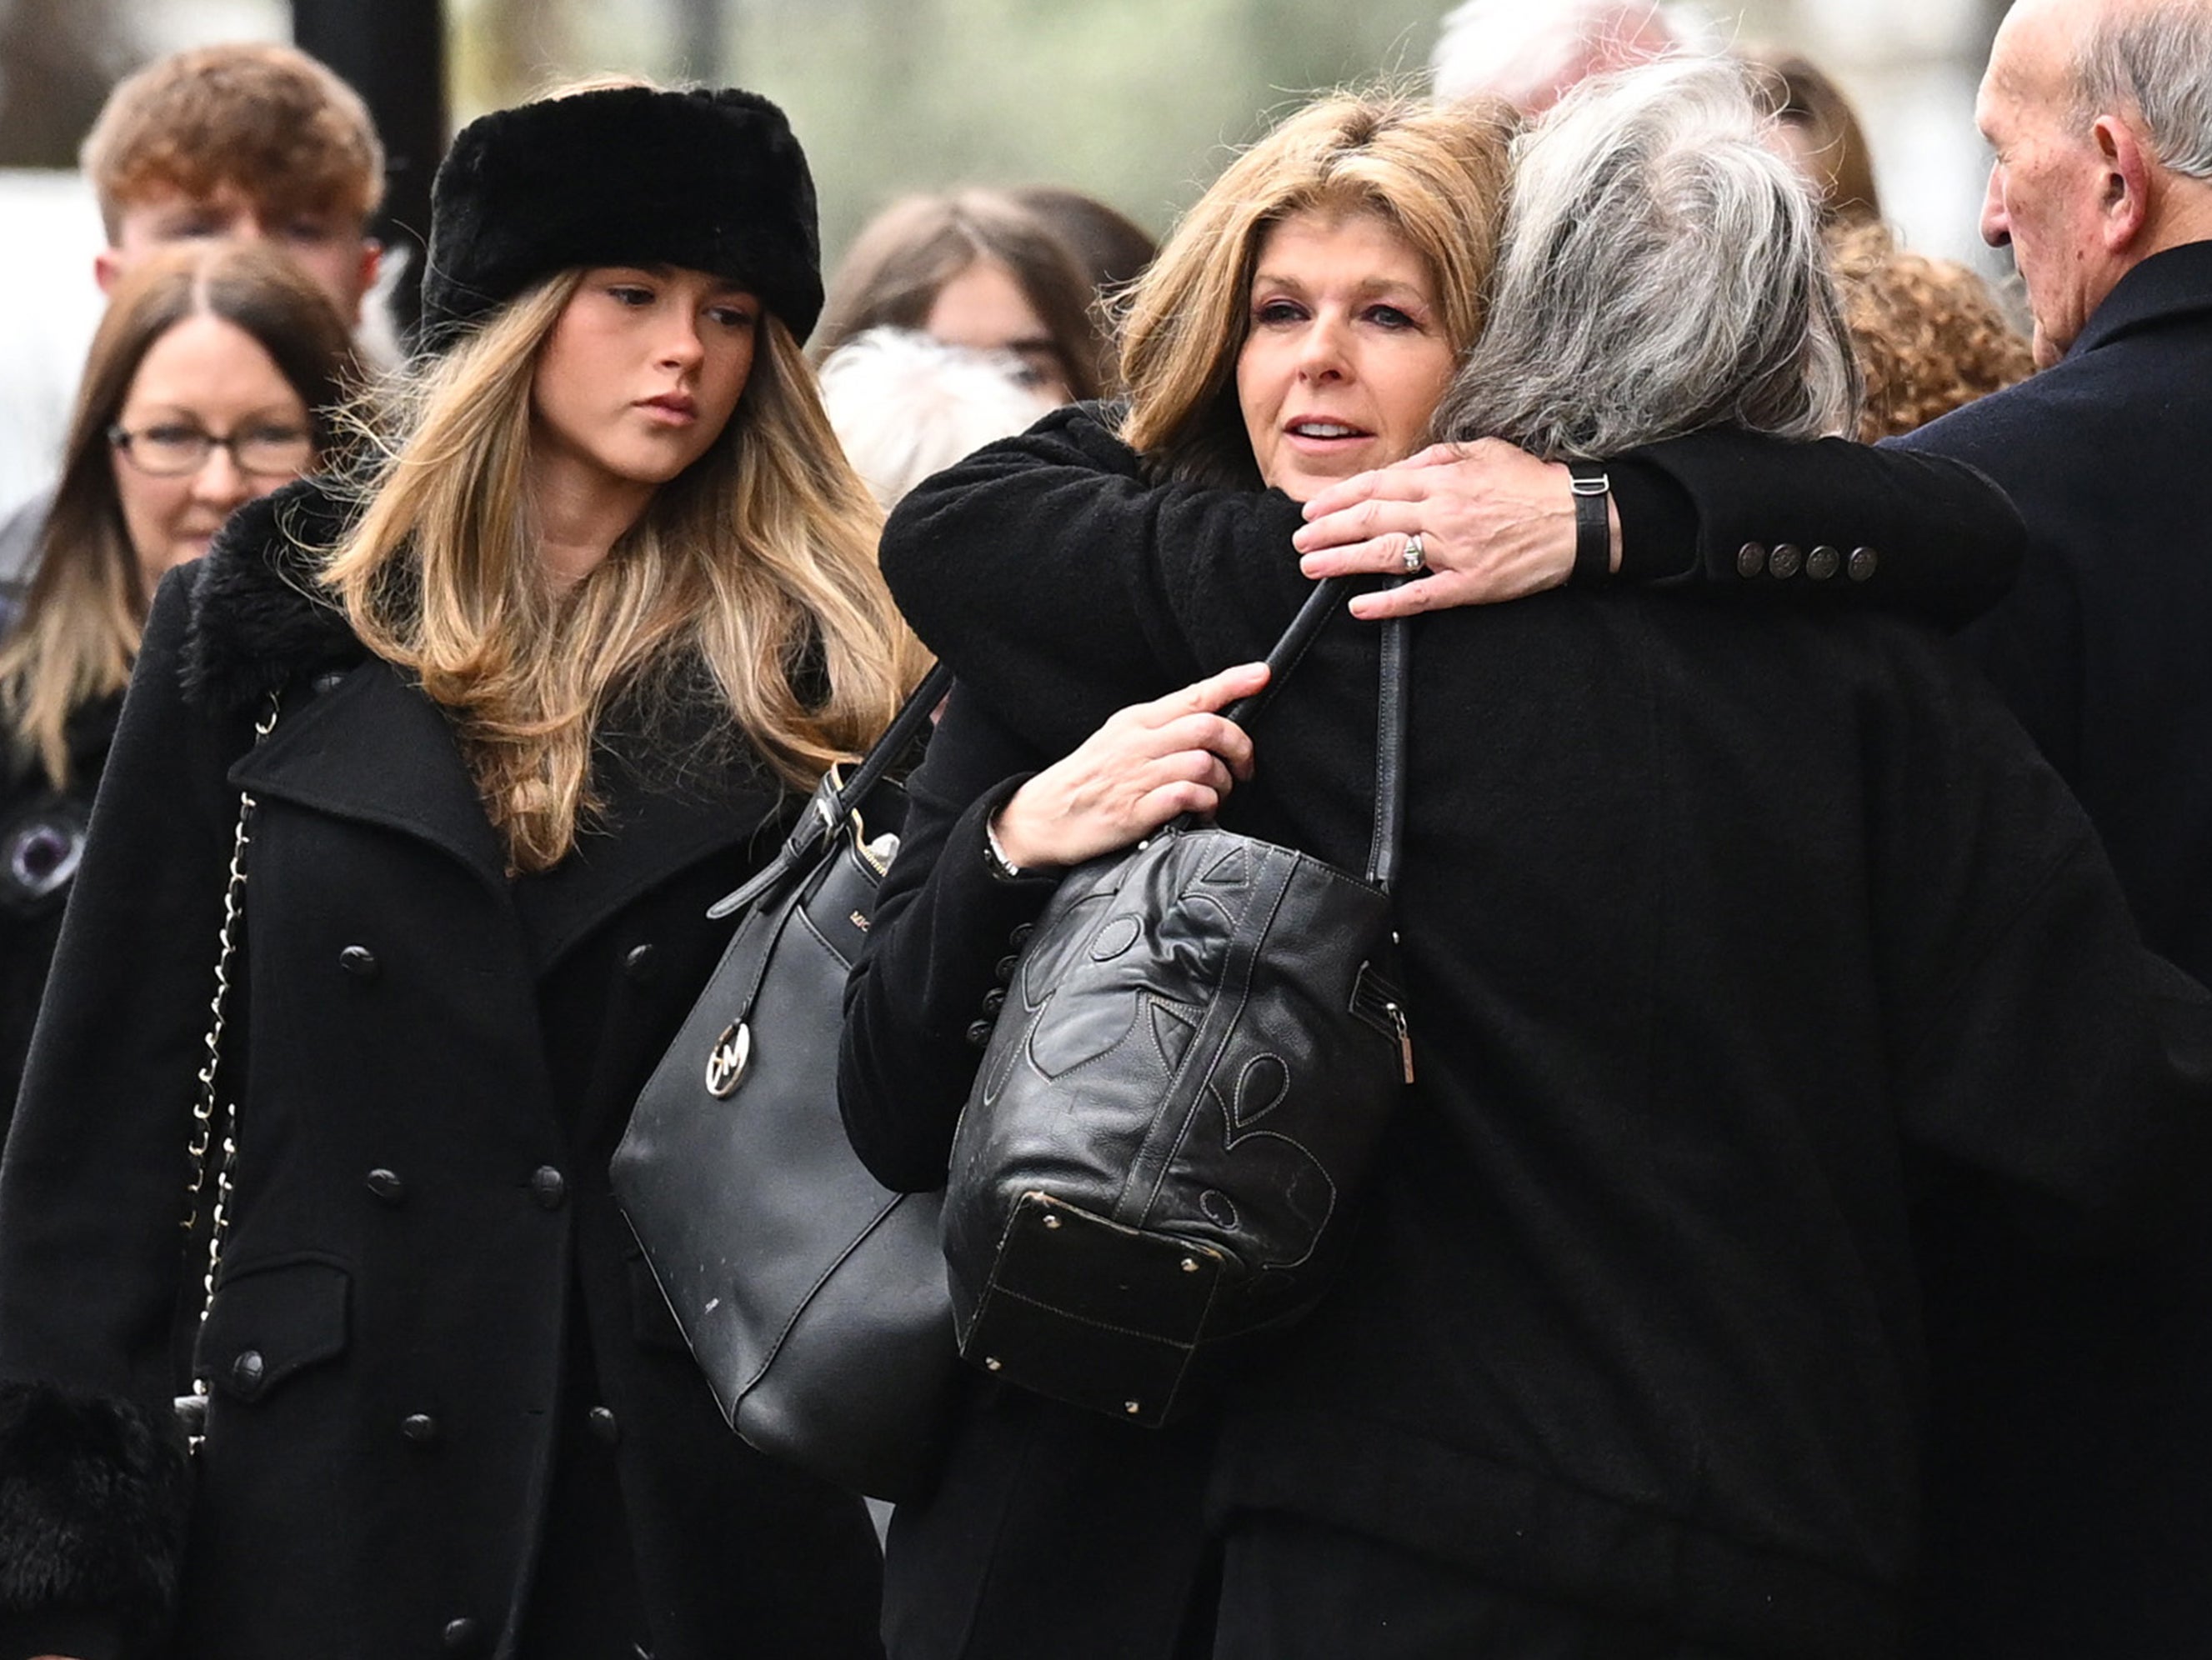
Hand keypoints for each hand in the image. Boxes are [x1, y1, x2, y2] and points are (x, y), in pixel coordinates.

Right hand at [991, 662, 1267, 869]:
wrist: (1043, 817)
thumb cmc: (1087, 779)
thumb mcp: (1119, 738)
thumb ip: (1162, 729)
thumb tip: (1210, 720)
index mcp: (1137, 721)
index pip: (1194, 695)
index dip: (1233, 684)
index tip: (1260, 677)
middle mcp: (1138, 744)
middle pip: (1209, 728)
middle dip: (1240, 747)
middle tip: (1244, 767)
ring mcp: (1136, 777)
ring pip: (1203, 764)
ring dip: (1223, 783)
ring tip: (1217, 796)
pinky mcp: (1134, 811)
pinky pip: (1186, 797)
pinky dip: (1205, 804)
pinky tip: (1202, 812)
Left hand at [1292, 438, 1619, 619]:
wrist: (1577, 519)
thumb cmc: (1531, 484)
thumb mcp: (1484, 452)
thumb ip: (1437, 459)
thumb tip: (1399, 468)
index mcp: (1442, 480)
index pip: (1377, 487)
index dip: (1339, 499)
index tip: (1311, 510)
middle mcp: (1442, 512)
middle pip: (1371, 520)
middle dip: (1328, 530)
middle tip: (1299, 541)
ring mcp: (1455, 550)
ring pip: (1386, 554)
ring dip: (1342, 561)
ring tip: (1312, 567)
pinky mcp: (1470, 583)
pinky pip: (1421, 594)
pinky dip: (1388, 602)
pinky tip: (1359, 606)